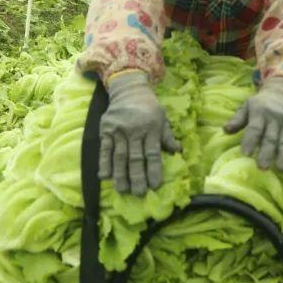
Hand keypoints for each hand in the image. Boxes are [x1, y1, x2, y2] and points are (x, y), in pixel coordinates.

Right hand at [100, 72, 181, 194]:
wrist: (128, 89)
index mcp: (152, 128)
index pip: (153, 153)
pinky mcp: (106, 130)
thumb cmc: (148, 106)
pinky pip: (105, 149)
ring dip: (121, 175)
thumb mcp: (162, 118)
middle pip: (136, 158)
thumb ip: (168, 136)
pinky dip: (104, 163)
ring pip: (120, 156)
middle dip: (137, 178)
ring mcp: (119, 130)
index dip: (154, 171)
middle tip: (138, 193)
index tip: (155, 186)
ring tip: (122, 190)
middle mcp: (135, 130)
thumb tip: (178, 151)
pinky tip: (105, 177)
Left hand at [224, 78, 282, 171]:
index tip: (245, 154)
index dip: (250, 141)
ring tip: (281, 170)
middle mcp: (275, 120)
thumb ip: (237, 119)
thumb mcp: (247, 106)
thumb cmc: (261, 104)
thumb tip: (225, 130)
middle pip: (271, 138)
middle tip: (262, 167)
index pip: (255, 128)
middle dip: (267, 153)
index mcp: (260, 113)